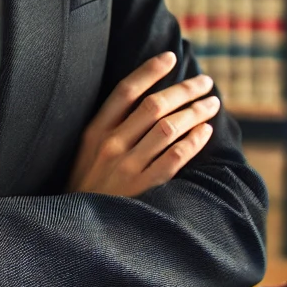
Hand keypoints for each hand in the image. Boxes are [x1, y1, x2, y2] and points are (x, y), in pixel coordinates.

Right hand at [64, 51, 219, 196]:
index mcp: (95, 131)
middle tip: (205, 81)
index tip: (171, 57)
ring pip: (168, 129)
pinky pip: (174, 158)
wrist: (75, 229)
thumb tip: (143, 100)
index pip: (126, 91)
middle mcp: (111, 144)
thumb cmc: (86, 185)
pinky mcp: (143, 189)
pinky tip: (206, 131)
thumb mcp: (86, 151)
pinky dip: (193, 142)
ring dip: (194, 112)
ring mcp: (127, 167)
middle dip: (184, 89)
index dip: (149, 71)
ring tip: (211, 103)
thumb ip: (109, 127)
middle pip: (153, 106)